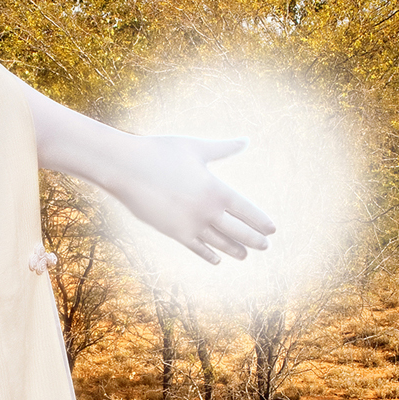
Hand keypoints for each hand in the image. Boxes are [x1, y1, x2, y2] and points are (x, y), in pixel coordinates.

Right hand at [97, 134, 274, 263]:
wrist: (126, 168)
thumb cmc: (160, 152)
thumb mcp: (196, 148)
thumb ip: (223, 148)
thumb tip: (245, 140)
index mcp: (216, 189)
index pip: (247, 211)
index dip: (261, 222)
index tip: (272, 230)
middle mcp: (207, 211)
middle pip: (239, 231)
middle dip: (255, 240)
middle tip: (266, 246)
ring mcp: (191, 225)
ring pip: (220, 243)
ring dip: (235, 250)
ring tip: (245, 255)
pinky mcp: (174, 233)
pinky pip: (197, 248)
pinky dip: (209, 254)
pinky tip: (217, 259)